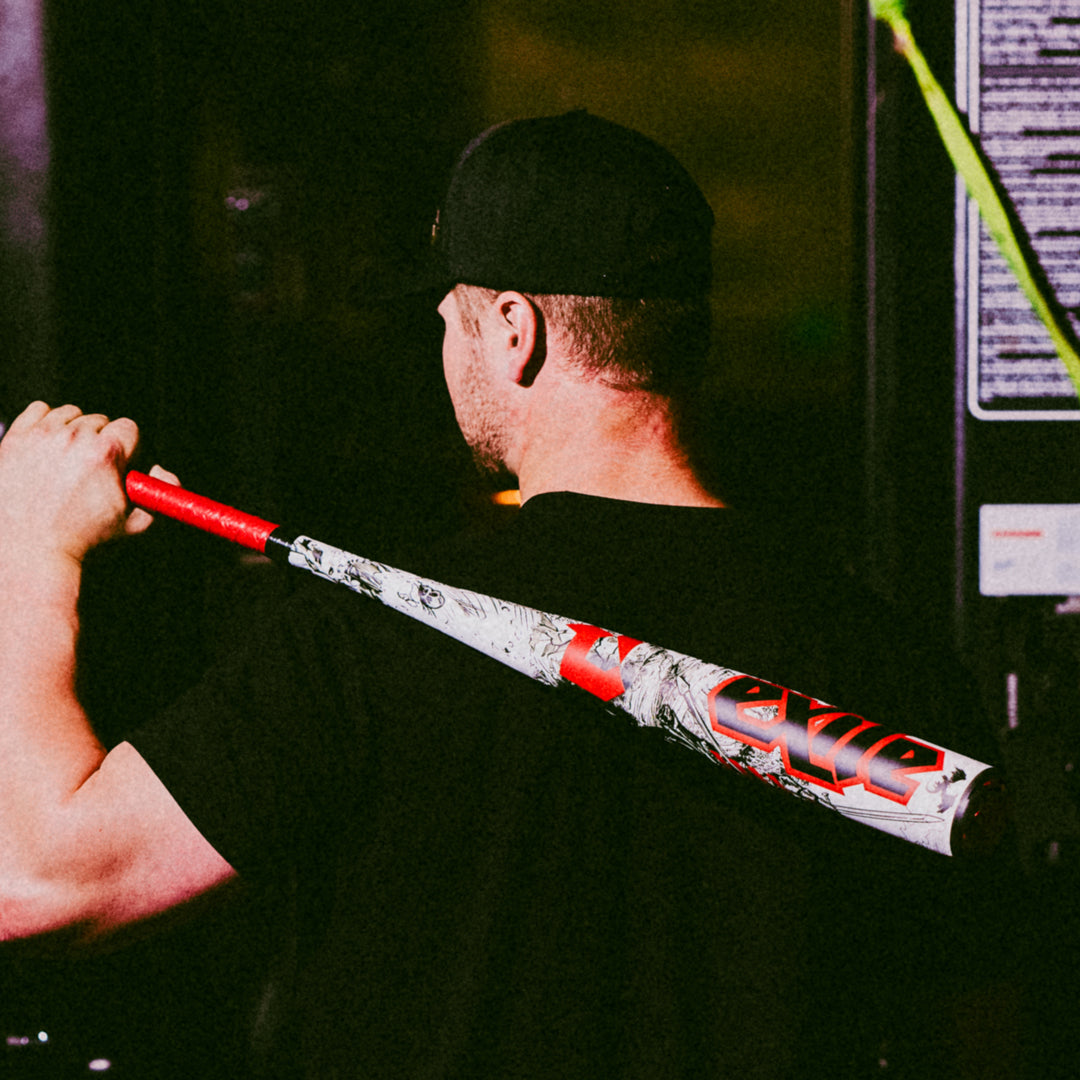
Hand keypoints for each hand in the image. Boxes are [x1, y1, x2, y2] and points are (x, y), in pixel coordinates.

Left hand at [0, 402, 171, 569]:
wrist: (29, 551)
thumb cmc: (81, 539)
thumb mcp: (133, 523)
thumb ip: (159, 493)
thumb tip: (162, 472)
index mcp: (105, 453)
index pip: (129, 428)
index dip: (129, 447)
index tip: (120, 462)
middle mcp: (74, 438)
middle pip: (99, 420)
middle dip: (100, 441)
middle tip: (91, 469)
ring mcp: (42, 436)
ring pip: (69, 414)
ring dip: (73, 431)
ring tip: (68, 461)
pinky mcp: (16, 438)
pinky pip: (38, 411)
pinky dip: (45, 423)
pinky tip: (48, 447)